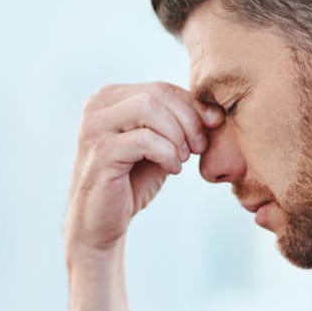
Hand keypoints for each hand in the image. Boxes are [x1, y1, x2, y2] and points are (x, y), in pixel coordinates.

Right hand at [65, 83, 223, 256]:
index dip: (193, 106)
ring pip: (150, 109)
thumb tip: (217, 112)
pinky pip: (145, 139)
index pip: (161, 88)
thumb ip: (180, 123)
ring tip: (182, 159)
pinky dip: (167, 154)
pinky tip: (171, 169)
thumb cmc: (130, 182)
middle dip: (188, 120)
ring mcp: (94, 127)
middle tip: (198, 148)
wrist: (101, 221)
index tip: (212, 128)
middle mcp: (97, 105)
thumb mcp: (160, 145)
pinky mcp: (100, 151)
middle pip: (157, 94)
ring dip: (177, 135)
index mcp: (110, 98)